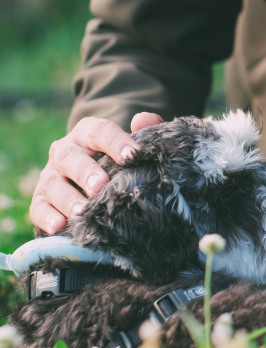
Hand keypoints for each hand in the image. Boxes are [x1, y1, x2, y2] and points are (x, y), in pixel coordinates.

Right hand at [30, 112, 163, 234]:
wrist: (95, 179)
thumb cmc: (119, 161)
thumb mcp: (131, 145)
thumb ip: (144, 131)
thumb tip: (143, 119)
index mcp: (88, 133)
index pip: (101, 131)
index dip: (117, 142)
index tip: (133, 156)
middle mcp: (65, 151)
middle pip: (71, 157)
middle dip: (86, 172)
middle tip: (101, 185)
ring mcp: (50, 176)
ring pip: (53, 184)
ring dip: (67, 199)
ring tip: (83, 211)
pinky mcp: (41, 200)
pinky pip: (38, 208)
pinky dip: (47, 218)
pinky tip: (59, 227)